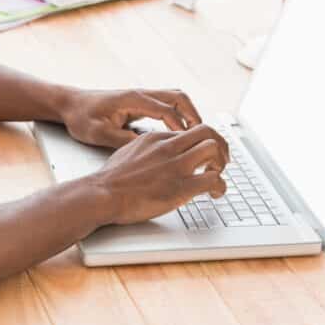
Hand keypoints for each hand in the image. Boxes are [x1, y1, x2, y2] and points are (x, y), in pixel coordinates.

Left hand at [59, 88, 201, 148]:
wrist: (69, 105)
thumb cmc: (81, 118)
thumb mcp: (99, 133)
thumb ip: (124, 139)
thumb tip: (148, 147)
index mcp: (133, 100)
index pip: (167, 110)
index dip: (182, 127)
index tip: (191, 144)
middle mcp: (141, 94)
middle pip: (179, 97)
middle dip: (194, 116)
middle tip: (204, 137)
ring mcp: (141, 96)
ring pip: (176, 97)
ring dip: (189, 113)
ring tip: (198, 135)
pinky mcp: (140, 102)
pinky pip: (167, 103)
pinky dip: (179, 114)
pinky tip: (180, 132)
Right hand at [91, 123, 229, 225]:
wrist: (103, 194)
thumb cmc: (110, 179)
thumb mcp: (128, 151)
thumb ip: (146, 149)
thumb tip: (153, 155)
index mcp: (156, 138)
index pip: (189, 131)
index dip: (201, 141)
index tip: (203, 154)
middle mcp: (169, 147)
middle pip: (207, 131)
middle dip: (219, 145)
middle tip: (219, 160)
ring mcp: (176, 166)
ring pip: (214, 149)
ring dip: (221, 163)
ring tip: (216, 175)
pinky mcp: (180, 187)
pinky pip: (213, 179)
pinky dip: (221, 186)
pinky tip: (215, 193)